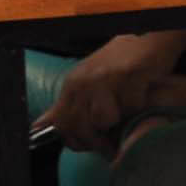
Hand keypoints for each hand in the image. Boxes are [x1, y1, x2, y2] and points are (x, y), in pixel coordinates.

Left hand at [41, 32, 185, 151]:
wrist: (147, 38)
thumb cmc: (119, 64)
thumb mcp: (87, 83)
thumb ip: (67, 107)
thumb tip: (38, 128)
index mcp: (72, 84)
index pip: (62, 124)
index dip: (75, 141)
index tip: (90, 146)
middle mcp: (85, 80)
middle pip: (81, 126)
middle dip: (98, 141)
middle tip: (111, 145)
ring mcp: (106, 77)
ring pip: (105, 119)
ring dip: (119, 122)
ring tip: (127, 114)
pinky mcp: (130, 75)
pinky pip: (132, 107)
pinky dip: (139, 107)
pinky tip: (141, 96)